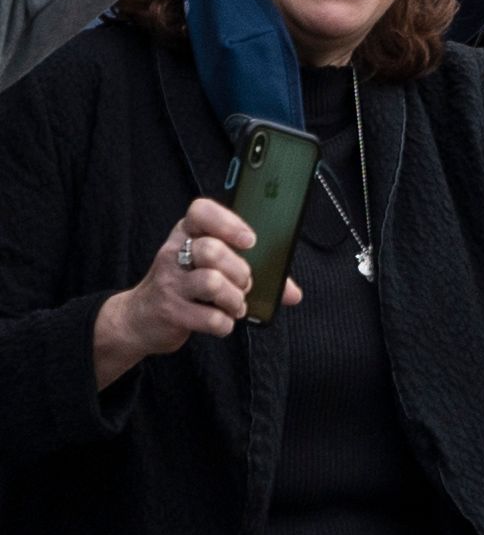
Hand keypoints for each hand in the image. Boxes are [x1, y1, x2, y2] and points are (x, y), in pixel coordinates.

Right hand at [91, 197, 298, 389]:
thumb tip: (293, 293)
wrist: (139, 319)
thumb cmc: (185, 286)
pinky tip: (221, 321)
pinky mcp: (169, 312)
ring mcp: (169, 283)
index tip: (249, 241)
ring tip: (235, 304)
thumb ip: (252, 271)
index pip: (201, 211)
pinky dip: (224, 323)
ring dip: (235, 298)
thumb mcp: (208, 267)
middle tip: (244, 283)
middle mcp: (173, 253)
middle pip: (212, 250)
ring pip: (212, 282)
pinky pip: (209, 317)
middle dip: (240, 271)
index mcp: (187, 233)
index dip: (228, 222)